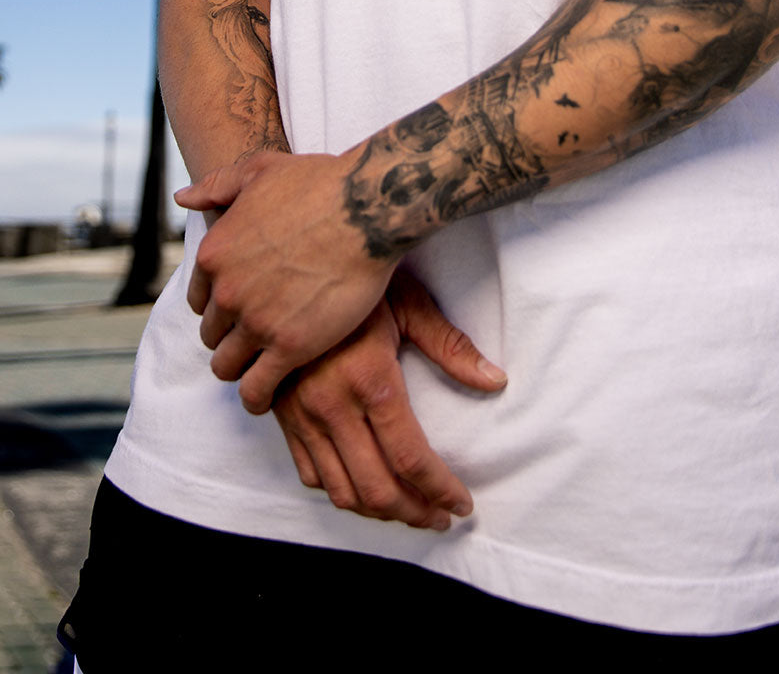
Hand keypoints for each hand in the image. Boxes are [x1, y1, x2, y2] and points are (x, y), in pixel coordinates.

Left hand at [177, 149, 395, 413]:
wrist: (365, 209)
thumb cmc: (318, 183)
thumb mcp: (258, 171)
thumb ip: (216, 186)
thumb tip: (182, 198)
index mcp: (215, 254)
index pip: (200, 299)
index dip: (220, 306)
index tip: (240, 311)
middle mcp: (227, 292)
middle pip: (212, 334)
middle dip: (230, 337)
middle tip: (256, 339)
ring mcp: (257, 322)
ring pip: (227, 366)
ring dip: (239, 369)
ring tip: (259, 370)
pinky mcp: (290, 348)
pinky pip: (257, 389)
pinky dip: (258, 398)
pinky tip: (268, 398)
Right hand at [275, 268, 506, 529]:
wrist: (291, 264)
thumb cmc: (358, 278)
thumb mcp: (409, 303)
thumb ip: (451, 346)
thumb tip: (495, 381)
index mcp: (369, 379)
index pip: (410, 458)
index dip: (441, 490)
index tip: (462, 503)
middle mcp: (331, 404)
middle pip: (376, 488)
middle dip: (415, 513)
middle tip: (441, 516)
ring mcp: (301, 413)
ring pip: (341, 490)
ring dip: (379, 512)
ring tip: (408, 509)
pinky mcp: (282, 414)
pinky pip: (309, 473)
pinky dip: (340, 492)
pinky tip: (364, 486)